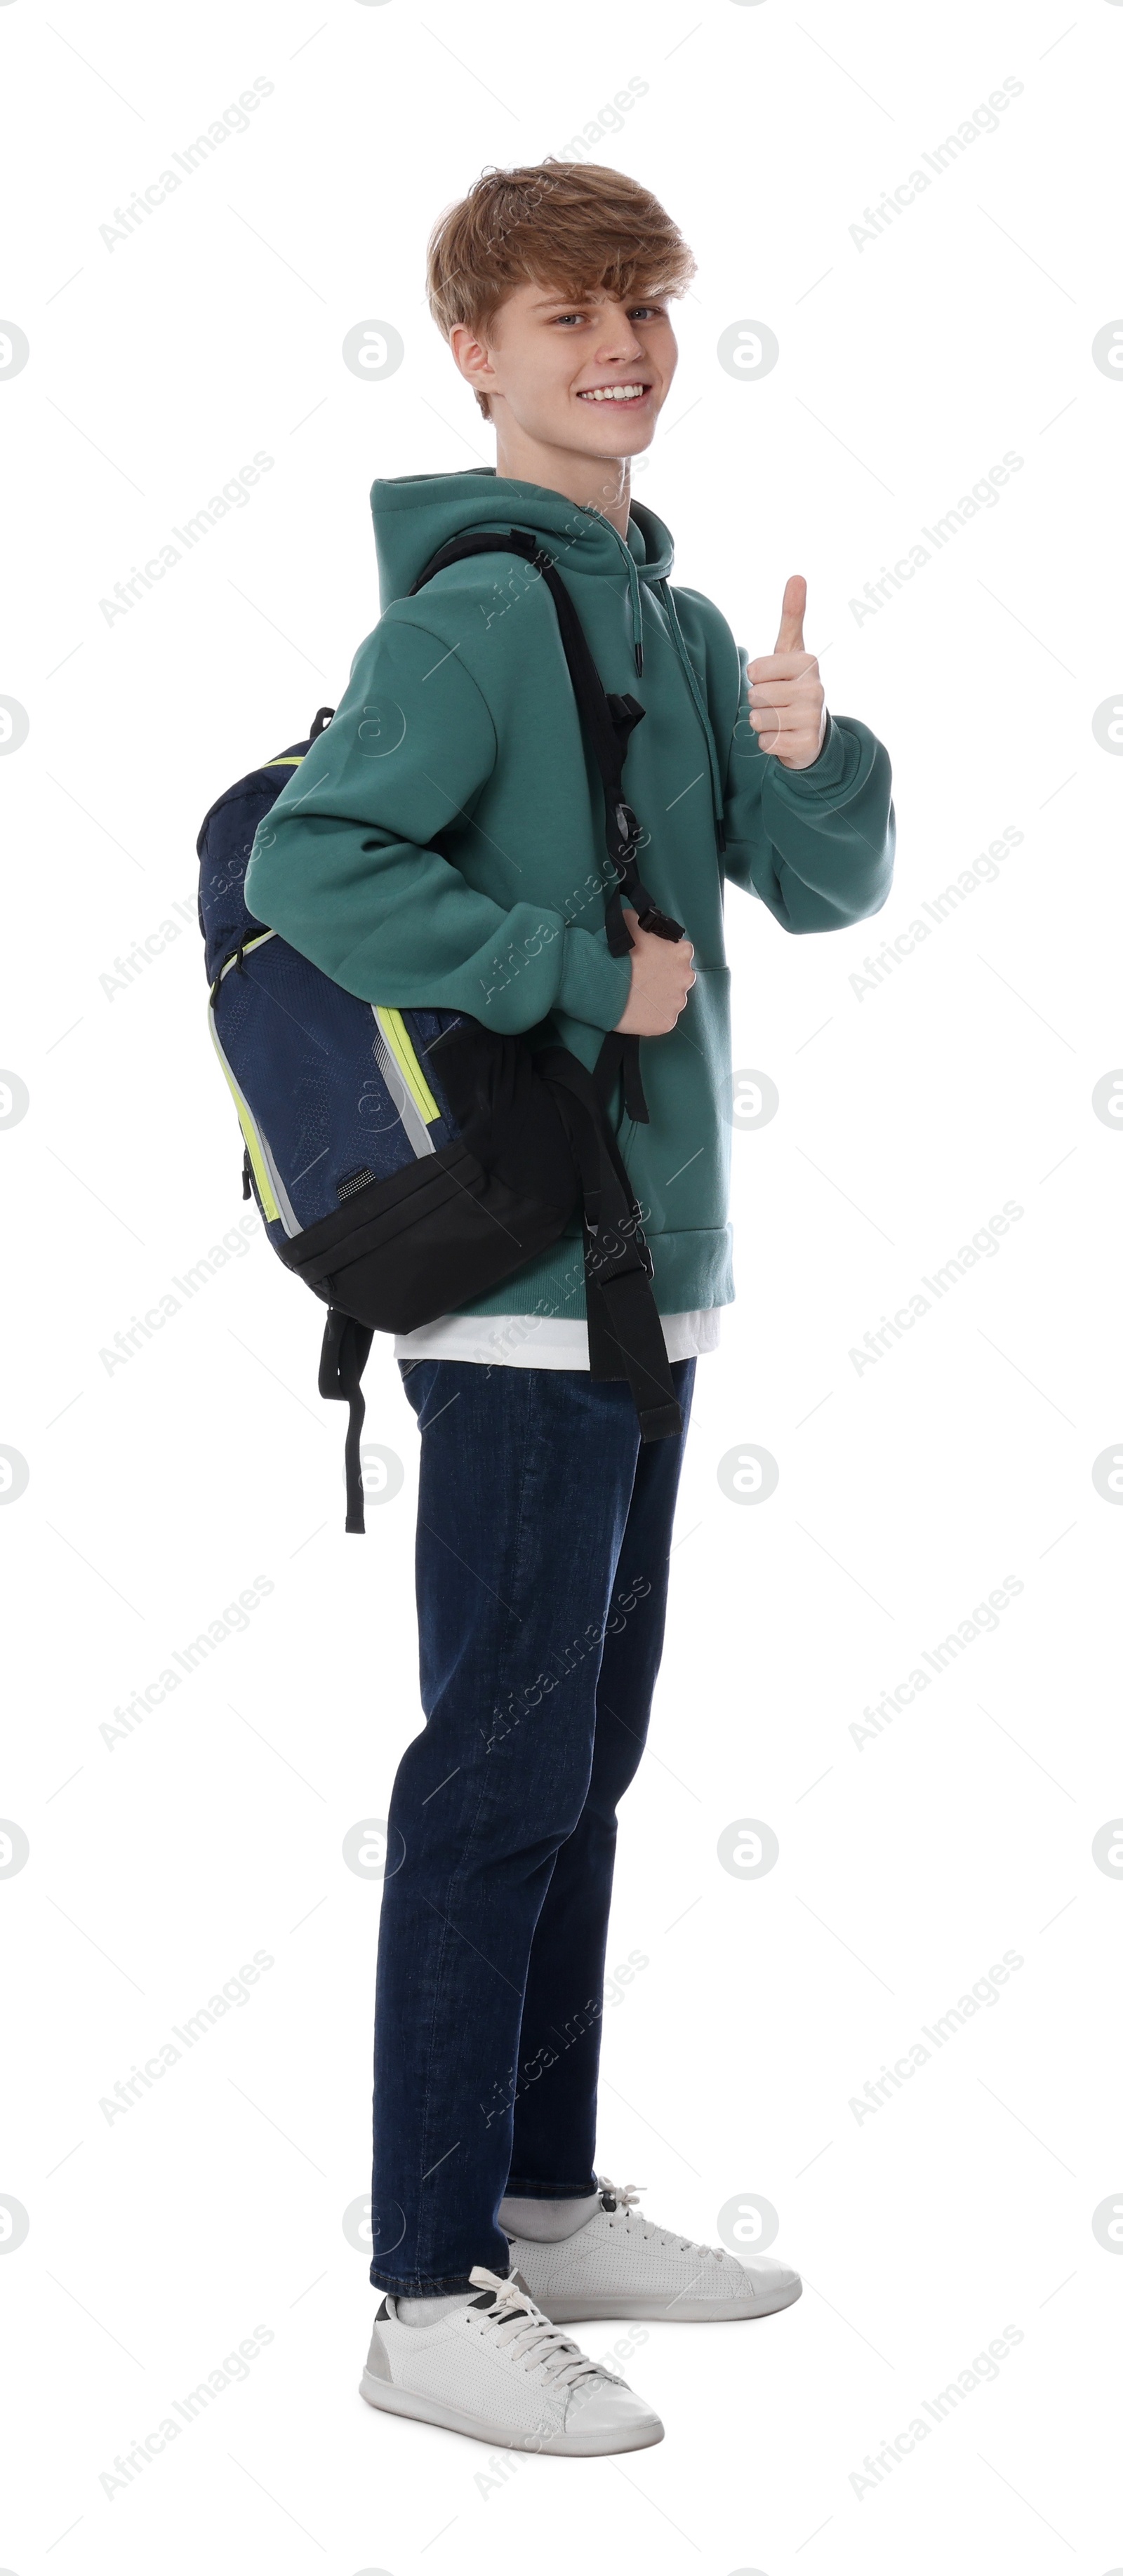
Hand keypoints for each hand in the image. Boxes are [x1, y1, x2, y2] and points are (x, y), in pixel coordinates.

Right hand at [613, 906, 695, 1034]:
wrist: (601, 983)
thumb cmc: (618, 951)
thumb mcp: (630, 924)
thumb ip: (640, 921)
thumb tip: (638, 917)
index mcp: (682, 953)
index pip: (681, 953)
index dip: (664, 956)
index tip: (650, 959)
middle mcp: (686, 977)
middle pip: (679, 977)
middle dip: (664, 978)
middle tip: (642, 979)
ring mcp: (678, 1003)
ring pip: (671, 999)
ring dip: (659, 998)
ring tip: (637, 996)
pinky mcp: (667, 1022)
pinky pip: (662, 1019)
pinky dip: (652, 1016)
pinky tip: (637, 1011)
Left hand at [746, 575, 826, 769]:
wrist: (814, 733)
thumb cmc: (795, 686)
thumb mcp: (792, 650)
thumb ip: (792, 616)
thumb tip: (797, 576)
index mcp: (808, 663)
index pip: (755, 671)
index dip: (756, 678)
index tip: (772, 679)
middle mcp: (815, 688)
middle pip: (755, 695)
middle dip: (759, 702)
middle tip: (777, 702)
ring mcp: (812, 718)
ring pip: (759, 719)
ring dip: (762, 723)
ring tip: (779, 720)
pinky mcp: (806, 745)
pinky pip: (765, 743)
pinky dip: (768, 743)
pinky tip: (784, 737)